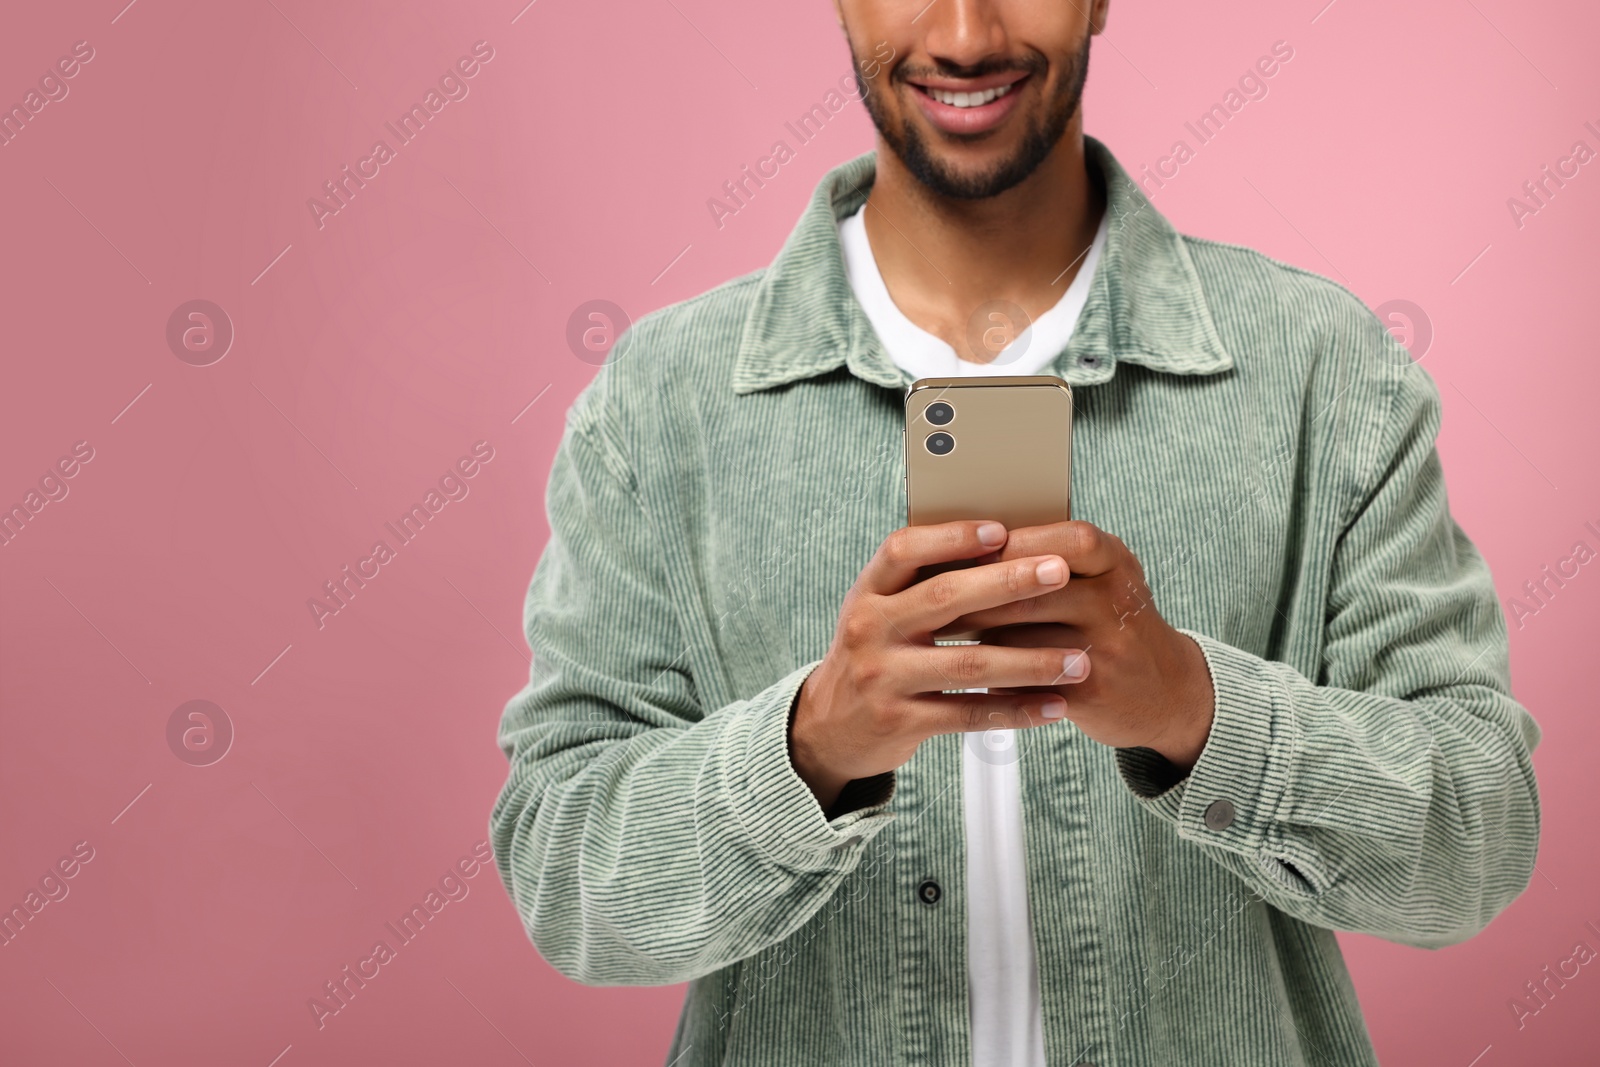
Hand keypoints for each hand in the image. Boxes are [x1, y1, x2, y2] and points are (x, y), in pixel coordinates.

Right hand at [790, 521, 1088, 810]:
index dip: (952, 536)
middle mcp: (870, 629)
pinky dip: (1016, 709)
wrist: (830, 726)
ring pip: (968, 662)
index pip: (904, 550)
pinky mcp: (899, 721)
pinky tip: (1054, 705)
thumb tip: (999, 542)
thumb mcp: (881, 611)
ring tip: (1078, 659)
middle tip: (1059, 572)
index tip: (1001, 530)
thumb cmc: (875, 654)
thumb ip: (923, 583)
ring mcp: (883, 677)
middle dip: (1009, 582)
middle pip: (944, 597)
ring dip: (1031, 661)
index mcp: (868, 592)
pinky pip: (968, 713)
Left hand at [938, 521, 1215, 771]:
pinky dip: (995, 681)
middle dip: (978, 593)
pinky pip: (1028, 682)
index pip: (1068, 539)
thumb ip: (1052, 559)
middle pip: (1034, 589)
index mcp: (1115, 562)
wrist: (1167, 693)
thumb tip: (971, 545)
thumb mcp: (1103, 580)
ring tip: (939, 635)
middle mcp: (1117, 600)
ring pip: (1023, 637)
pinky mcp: (1093, 692)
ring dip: (977, 637)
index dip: (1017, 543)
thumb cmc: (1114, 624)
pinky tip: (969, 677)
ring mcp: (1108, 648)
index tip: (971, 549)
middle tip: (931, 597)